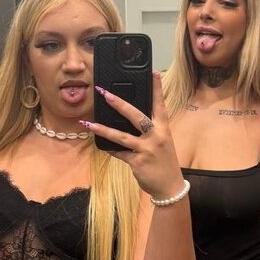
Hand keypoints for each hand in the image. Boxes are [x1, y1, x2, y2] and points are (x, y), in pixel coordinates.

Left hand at [80, 72, 184, 199]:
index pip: (160, 105)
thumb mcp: (163, 143)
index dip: (156, 89)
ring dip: (103, 129)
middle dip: (120, 104)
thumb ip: (150, 131)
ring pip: (121, 136)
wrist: (170, 187)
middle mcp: (156, 136)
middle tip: (106, 94)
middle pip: (136, 116)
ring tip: (89, 123)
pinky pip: (119, 153)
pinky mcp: (137, 162)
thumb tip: (131, 119)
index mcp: (163, 129)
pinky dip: (110, 150)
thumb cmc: (165, 163)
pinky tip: (101, 146)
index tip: (154, 72)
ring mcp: (146, 149)